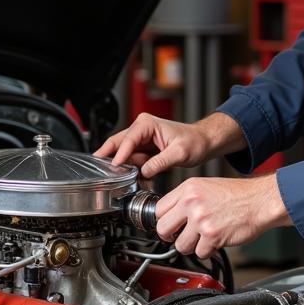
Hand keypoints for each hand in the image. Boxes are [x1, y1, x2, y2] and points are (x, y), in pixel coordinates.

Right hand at [95, 112, 243, 178]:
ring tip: (124, 180)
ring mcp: (141, 140)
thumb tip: (144, 171)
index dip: (119, 155)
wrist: (203, 142)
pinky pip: (132, 161)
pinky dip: (132, 171)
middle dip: (109, 158)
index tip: (113, 167)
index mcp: (147, 124)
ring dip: (123, 167)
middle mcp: (141, 129)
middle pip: (118, 144)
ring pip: (123, 154)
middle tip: (99, 173)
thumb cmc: (195, 141)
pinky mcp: (144, 150)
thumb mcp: (179, 152)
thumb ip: (160, 162)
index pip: (128, 140)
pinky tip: (137, 179)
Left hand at [155, 175, 290, 259]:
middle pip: (163, 228)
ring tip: (202, 238)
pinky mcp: (212, 235)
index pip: (159, 209)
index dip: (164, 220)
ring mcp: (201, 219)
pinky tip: (215, 240)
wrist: (260, 200)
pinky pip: (199, 253)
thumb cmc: (237, 194)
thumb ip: (186, 198)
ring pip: (180, 245)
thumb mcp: (206, 186)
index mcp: (188, 189)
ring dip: (191, 246)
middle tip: (180, 236)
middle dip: (171, 236)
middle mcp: (191, 202)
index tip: (170, 225)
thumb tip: (171, 214)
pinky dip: (207, 250)